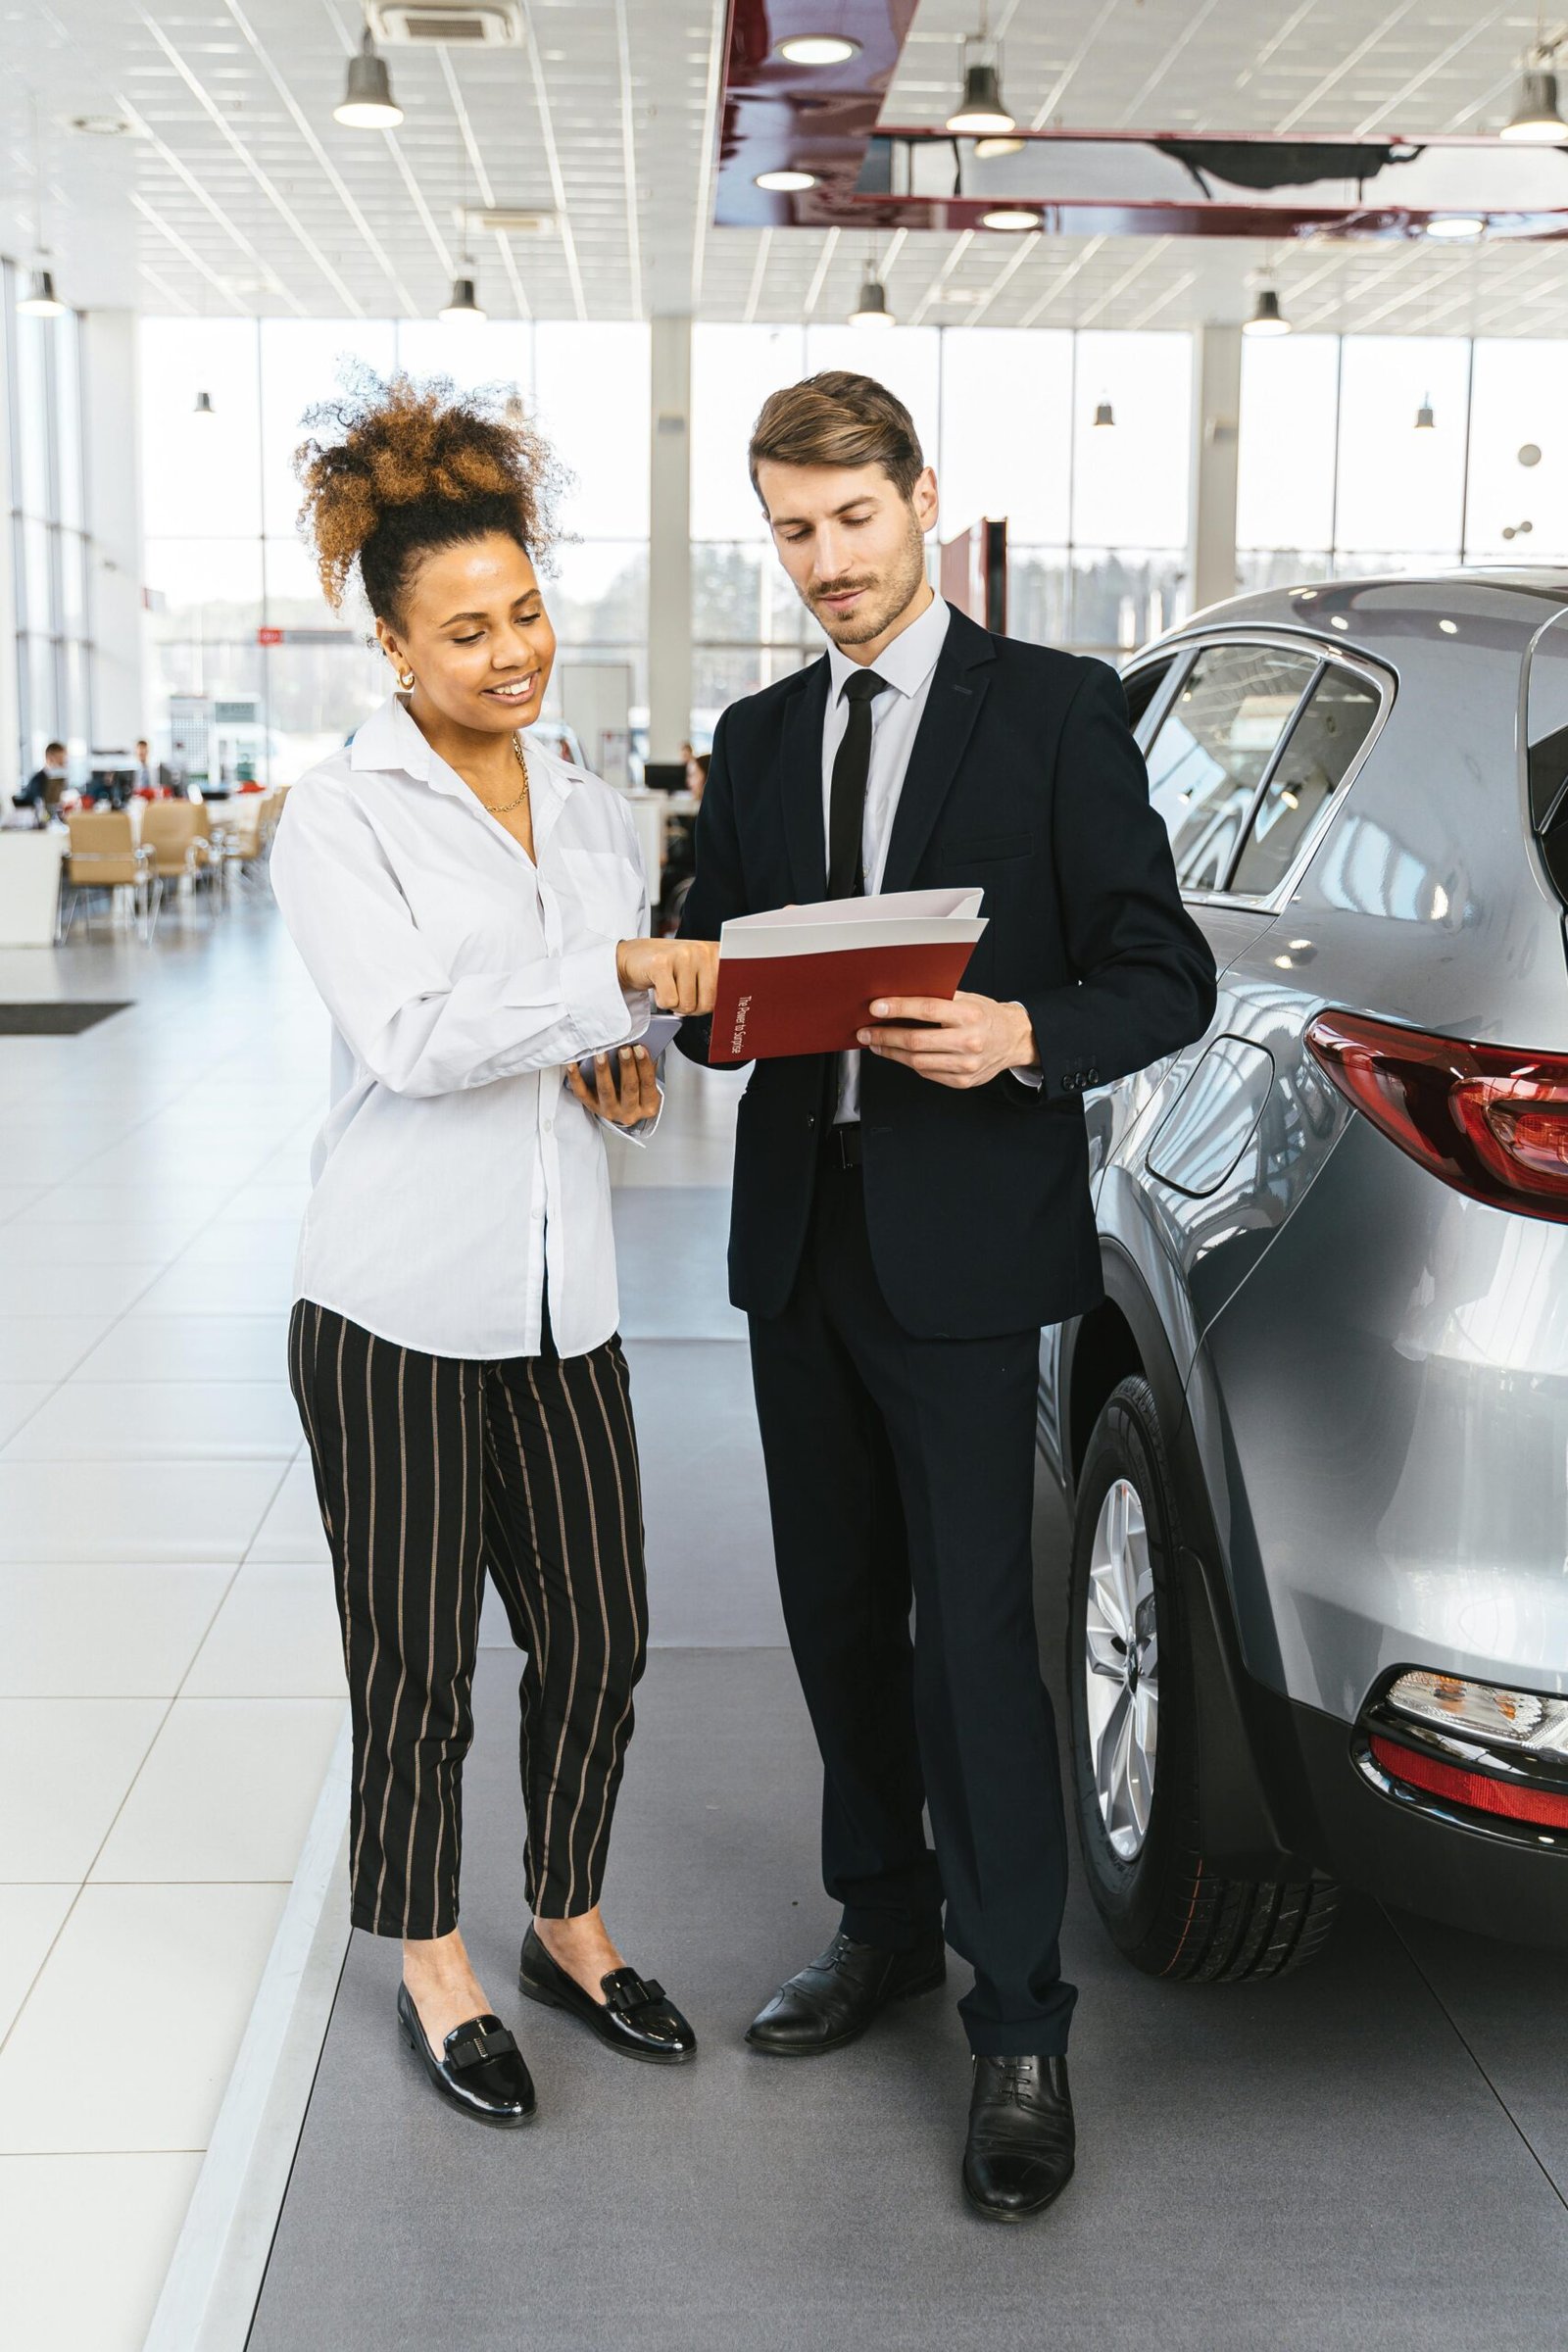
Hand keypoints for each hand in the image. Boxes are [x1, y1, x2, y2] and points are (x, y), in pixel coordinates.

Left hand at [566, 1043, 662, 1126]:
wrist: (624, 1111)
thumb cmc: (637, 1091)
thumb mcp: (646, 1083)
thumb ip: (644, 1067)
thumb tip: (638, 1042)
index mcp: (648, 1105)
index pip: (647, 1084)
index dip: (644, 1066)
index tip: (639, 1048)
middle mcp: (630, 1111)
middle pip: (629, 1088)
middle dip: (627, 1067)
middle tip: (624, 1049)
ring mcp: (610, 1110)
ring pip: (606, 1091)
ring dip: (603, 1071)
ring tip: (601, 1054)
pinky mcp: (592, 1107)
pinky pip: (582, 1093)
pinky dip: (576, 1078)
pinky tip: (573, 1065)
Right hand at [616, 936, 718, 1014]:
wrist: (635, 957)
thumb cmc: (669, 967)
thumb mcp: (697, 972)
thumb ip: (714, 986)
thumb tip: (725, 1008)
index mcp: (715, 953)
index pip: (728, 990)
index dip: (715, 1003)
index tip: (708, 1001)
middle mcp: (702, 951)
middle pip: (708, 1003)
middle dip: (692, 1008)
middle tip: (682, 994)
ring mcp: (682, 955)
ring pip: (688, 1005)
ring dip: (675, 1004)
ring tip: (669, 987)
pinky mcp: (661, 964)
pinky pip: (670, 1001)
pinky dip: (661, 1001)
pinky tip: (659, 986)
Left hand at [857, 992, 1038, 1089]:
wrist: (1013, 1039)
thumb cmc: (986, 1016)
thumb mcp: (967, 999)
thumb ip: (938, 999)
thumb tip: (899, 997)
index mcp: (970, 1015)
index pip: (928, 1009)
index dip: (898, 1009)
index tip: (876, 1008)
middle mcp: (969, 1041)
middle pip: (917, 1041)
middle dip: (885, 1036)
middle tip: (866, 1032)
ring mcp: (966, 1065)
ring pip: (917, 1062)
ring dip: (891, 1052)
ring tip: (876, 1044)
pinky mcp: (962, 1081)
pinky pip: (927, 1073)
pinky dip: (908, 1063)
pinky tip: (898, 1054)